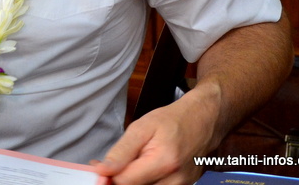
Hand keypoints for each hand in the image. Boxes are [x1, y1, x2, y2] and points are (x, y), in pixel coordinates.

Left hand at [94, 88, 218, 184]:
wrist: (202, 121)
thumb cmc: (171, 121)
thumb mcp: (142, 128)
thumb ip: (122, 151)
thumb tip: (103, 170)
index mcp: (164, 162)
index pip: (126, 181)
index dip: (108, 176)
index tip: (97, 168)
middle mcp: (175, 180)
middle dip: (118, 178)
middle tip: (108, 166)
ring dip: (131, 180)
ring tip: (127, 164)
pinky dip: (144, 181)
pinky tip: (140, 168)